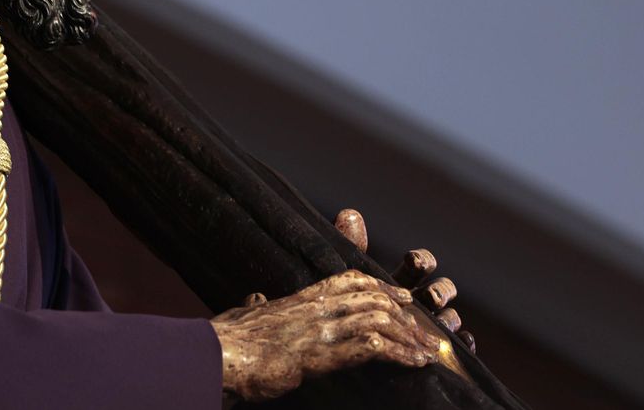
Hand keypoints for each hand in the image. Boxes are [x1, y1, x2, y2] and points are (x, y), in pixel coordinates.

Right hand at [210, 270, 441, 402]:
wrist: (217, 356)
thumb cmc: (226, 340)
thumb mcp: (245, 314)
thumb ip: (256, 306)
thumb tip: (256, 297)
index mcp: (300, 299)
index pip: (350, 280)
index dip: (381, 286)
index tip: (403, 296)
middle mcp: (316, 307)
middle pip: (374, 299)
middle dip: (405, 315)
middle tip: (426, 331)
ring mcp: (321, 328)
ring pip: (380, 319)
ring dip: (409, 337)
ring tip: (427, 353)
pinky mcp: (323, 353)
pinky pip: (374, 346)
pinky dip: (400, 353)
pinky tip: (415, 363)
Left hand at [335, 209, 475, 354]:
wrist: (350, 349)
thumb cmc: (353, 310)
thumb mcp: (350, 280)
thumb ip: (352, 249)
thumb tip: (347, 213)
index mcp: (403, 282)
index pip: (421, 265)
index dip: (422, 260)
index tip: (414, 261)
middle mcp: (421, 303)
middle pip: (442, 290)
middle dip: (440, 290)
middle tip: (430, 295)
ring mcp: (430, 328)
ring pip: (451, 317)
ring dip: (450, 317)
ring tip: (443, 322)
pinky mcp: (436, 352)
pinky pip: (459, 348)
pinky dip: (465, 343)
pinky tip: (463, 341)